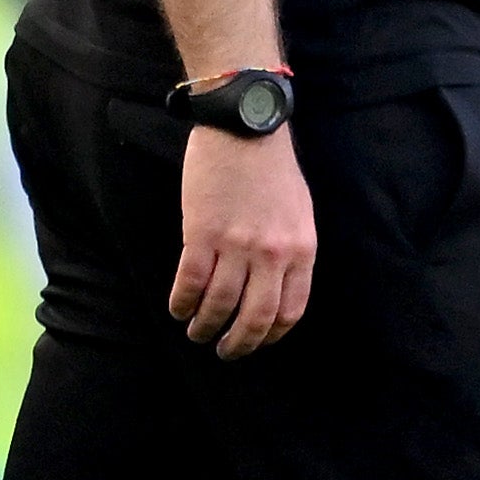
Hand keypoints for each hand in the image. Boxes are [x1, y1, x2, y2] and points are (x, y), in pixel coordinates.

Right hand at [168, 122, 315, 356]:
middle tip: (224, 351)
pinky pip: (190, 284)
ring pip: (218, 306)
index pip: (290, 311)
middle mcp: (272, 254)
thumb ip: (290, 250)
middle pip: (255, 319)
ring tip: (196, 332)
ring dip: (204, 327)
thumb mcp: (298, 212)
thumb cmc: (272, 167)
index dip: (270, 335)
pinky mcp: (201, 235)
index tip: (255, 342)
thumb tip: (275, 288)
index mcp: (301, 249)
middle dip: (238, 344)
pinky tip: (177, 308)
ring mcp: (236, 246)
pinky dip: (182, 303)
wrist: (244, 128)